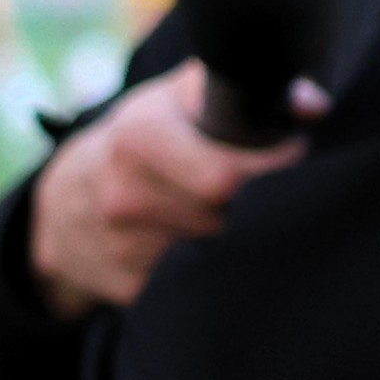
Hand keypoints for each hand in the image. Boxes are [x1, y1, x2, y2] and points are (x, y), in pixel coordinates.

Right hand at [30, 65, 311, 319]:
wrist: (66, 201)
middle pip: (227, 217)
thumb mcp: (176, 98)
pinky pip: (194, 287)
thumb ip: (240, 91)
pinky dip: (205, 272)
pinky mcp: (127, 288)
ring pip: (216, 254)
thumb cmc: (145, 139)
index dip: (269, 166)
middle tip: (247, 190)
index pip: (225, 175)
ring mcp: (121, 247)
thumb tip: (313, 104)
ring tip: (219, 213)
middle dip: (247, 205)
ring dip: (230, 237)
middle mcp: (125, 196)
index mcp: (138, 140)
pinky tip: (195, 248)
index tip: (289, 156)